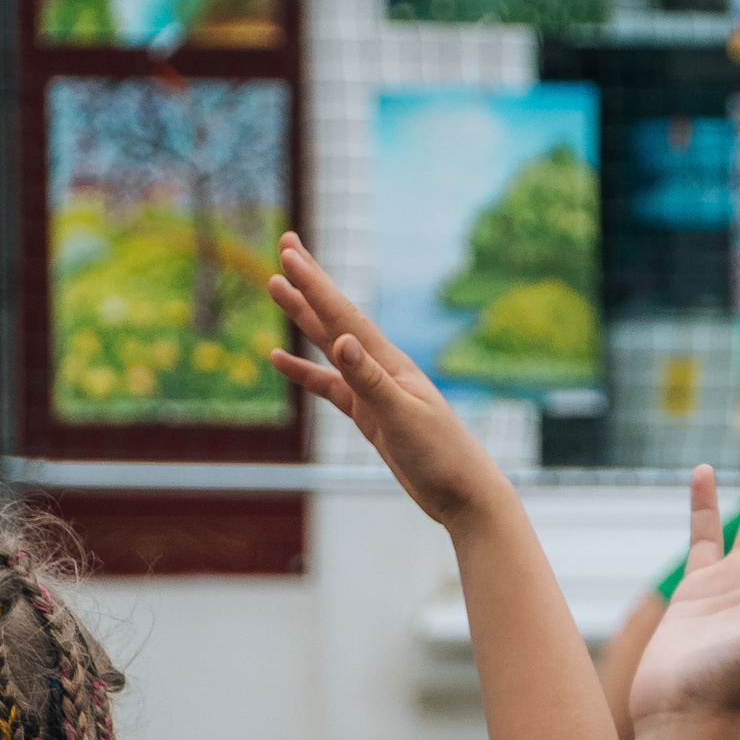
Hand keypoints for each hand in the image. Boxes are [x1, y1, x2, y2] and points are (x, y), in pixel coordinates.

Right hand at [265, 233, 504, 525]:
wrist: (465, 495)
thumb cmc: (442, 457)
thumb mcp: (402, 418)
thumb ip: (371, 381)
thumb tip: (342, 342)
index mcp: (390, 364)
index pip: (344, 316)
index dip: (314, 284)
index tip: (288, 252)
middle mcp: (382, 370)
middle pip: (337, 318)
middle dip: (310, 282)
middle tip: (286, 243)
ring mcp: (376, 392)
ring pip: (330, 346)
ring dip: (303, 318)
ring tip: (275, 289)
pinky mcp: (371, 417)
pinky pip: (330, 387)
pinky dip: (305, 373)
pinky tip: (281, 360)